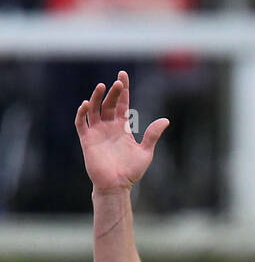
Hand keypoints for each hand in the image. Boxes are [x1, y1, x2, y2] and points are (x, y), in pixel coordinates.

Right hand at [75, 70, 168, 192]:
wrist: (117, 186)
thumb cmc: (131, 172)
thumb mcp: (145, 152)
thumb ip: (152, 135)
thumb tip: (165, 120)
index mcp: (122, 127)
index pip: (121, 103)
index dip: (123, 89)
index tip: (123, 75)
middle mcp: (108, 126)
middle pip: (108, 103)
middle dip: (113, 92)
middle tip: (118, 83)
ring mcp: (97, 132)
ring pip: (94, 109)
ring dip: (96, 97)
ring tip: (101, 87)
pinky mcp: (87, 140)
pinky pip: (82, 123)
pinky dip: (82, 113)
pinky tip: (86, 104)